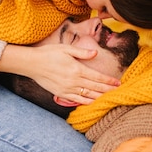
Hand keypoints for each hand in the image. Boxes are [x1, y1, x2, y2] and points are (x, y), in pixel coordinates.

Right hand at [0, 44, 119, 104]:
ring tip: (110, 98)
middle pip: (95, 87)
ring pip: (88, 95)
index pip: (97, 77)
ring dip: (100, 97)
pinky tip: (93, 103)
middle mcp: (74, 81)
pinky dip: (86, 102)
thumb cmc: (49, 53)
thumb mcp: (66, 48)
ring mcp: (67, 89)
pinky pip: (76, 100)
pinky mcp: (61, 94)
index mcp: (77, 69)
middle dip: (108, 90)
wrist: (32, 64)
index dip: (109, 81)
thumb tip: (95, 53)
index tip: (118, 83)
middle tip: (119, 92)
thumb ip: (82, 52)